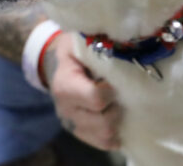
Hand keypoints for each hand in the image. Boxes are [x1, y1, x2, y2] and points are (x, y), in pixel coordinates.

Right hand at [42, 33, 121, 149]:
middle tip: (119, 92)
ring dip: (116, 120)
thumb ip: (96, 42)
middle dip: (116, 107)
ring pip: (104, 136)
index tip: (114, 79)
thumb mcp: (81, 39)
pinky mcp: (80, 132)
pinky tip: (118, 118)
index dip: (111, 90)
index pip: (96, 98)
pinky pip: (102, 143)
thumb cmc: (75, 50)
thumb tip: (122, 38)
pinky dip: (114, 134)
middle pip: (103, 122)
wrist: (59, 65)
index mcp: (65, 85)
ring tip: (117, 103)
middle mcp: (66, 108)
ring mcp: (72, 123)